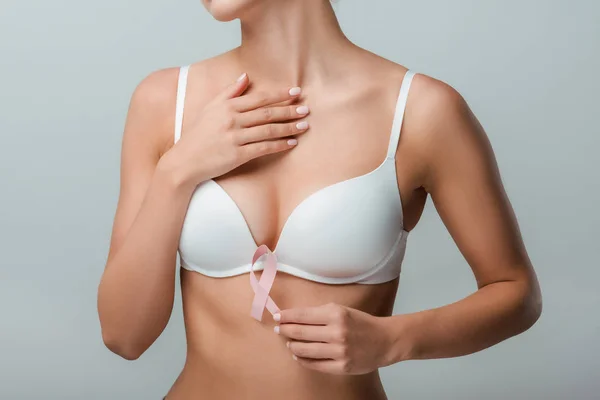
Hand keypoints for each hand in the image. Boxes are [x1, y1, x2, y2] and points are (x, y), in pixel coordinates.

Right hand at [162, 72, 309, 186]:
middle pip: (267, 113)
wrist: (184, 161)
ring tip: (304, 125)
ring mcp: (235, 138)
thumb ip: (229, 92)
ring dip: (288, 127)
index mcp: (227, 106)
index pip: (259, 98)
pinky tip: (291, 143)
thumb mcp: (210, 108)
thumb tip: (245, 77)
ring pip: (268, 130)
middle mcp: (232, 120)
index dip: (279, 95)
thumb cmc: (197, 135)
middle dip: (289, 110)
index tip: (296, 92)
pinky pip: (263, 148)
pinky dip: (279, 145)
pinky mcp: (237, 155)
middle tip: (306, 109)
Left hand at [273, 302, 393, 374]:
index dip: (286, 316)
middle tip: (278, 329)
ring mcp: (339, 351)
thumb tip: (294, 317)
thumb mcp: (342, 310)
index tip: (277, 316)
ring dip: (292, 345)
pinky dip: (302, 359)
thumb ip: (320, 313)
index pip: (302, 315)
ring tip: (288, 342)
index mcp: (336, 314)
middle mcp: (337, 332)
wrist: (385, 340)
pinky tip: (298, 355)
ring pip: (304, 350)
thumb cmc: (361, 323)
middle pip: (300, 332)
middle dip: (285, 330)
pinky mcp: (341, 366)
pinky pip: (315, 364)